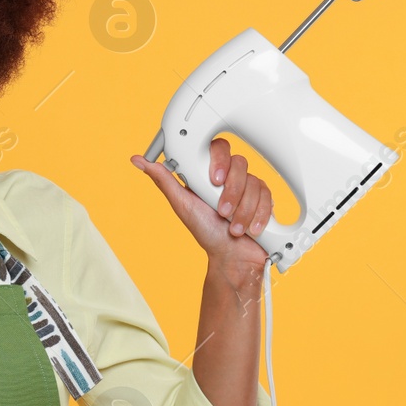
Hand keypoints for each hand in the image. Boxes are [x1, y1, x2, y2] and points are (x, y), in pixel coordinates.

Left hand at [131, 138, 273, 278]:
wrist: (232, 257)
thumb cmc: (206, 232)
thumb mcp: (182, 205)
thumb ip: (164, 180)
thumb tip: (138, 160)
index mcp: (209, 173)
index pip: (219, 148)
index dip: (219, 161)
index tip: (214, 181)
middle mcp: (231, 177)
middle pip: (240, 163)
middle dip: (232, 192)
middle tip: (222, 212)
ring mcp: (249, 186)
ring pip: (254, 182)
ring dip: (243, 210)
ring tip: (233, 227)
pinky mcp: (265, 198)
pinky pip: (268, 196)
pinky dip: (257, 215)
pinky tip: (250, 229)